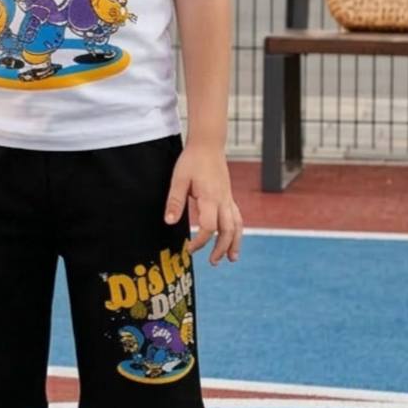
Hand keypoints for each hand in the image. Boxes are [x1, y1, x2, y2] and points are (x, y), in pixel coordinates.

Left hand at [164, 144, 242, 264]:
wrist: (208, 145)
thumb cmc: (192, 161)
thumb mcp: (179, 179)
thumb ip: (175, 201)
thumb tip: (170, 222)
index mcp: (210, 197)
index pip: (209, 227)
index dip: (200, 241)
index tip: (189, 249)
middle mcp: (223, 200)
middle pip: (227, 230)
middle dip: (221, 248)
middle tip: (213, 262)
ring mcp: (228, 198)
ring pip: (237, 225)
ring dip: (235, 243)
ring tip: (231, 258)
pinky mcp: (228, 196)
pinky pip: (237, 217)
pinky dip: (237, 231)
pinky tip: (233, 238)